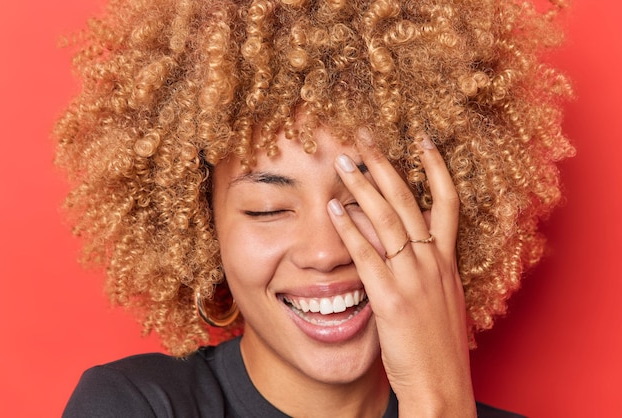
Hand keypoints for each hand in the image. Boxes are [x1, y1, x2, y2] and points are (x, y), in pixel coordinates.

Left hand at [327, 132, 475, 416]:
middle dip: (386, 166)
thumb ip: (428, 273)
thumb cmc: (438, 349)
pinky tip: (334, 209)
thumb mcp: (442, 302)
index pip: (447, 203)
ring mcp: (414, 279)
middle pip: (409, 202)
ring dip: (363, 187)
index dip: (436, 168)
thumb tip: (410, 250)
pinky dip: (351, 230)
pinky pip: (369, 256)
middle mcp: (432, 263)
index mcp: (446, 263)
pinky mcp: (392, 299)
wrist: (442, 387)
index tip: (423, 140)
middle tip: (364, 138)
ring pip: (388, 220)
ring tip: (342, 161)